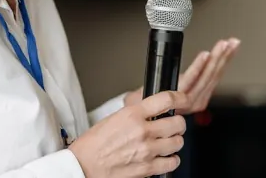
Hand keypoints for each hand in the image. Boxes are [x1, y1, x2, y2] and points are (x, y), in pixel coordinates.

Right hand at [69, 91, 187, 177]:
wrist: (82, 167)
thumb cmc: (93, 145)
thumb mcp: (114, 118)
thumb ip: (136, 114)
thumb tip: (154, 111)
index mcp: (132, 114)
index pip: (166, 100)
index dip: (180, 98)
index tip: (184, 100)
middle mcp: (142, 131)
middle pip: (178, 122)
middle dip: (178, 124)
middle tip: (174, 126)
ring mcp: (147, 151)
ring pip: (178, 142)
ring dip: (175, 142)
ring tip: (167, 142)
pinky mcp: (147, 168)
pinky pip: (172, 162)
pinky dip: (171, 160)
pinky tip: (164, 158)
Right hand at [126, 38, 240, 114]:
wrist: (150, 121)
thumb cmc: (145, 106)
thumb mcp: (142, 99)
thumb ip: (152, 92)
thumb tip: (152, 85)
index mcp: (177, 101)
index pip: (189, 82)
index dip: (199, 67)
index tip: (206, 54)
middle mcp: (192, 101)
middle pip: (206, 77)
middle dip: (217, 57)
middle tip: (224, 43)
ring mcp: (200, 99)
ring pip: (214, 76)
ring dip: (224, 58)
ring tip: (231, 44)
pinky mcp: (204, 95)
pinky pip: (216, 77)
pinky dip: (223, 62)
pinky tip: (229, 53)